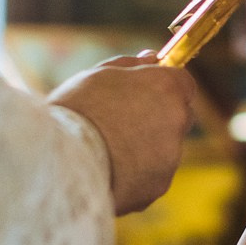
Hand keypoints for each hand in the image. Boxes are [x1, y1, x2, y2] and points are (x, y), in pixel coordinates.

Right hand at [50, 55, 196, 214]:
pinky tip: (108, 171)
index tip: (147, 92)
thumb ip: (130, 66)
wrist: (62, 162)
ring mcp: (170, 157)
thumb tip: (151, 58)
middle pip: (179, 118)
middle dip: (159, 119)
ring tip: (106, 150)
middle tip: (123, 123)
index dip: (165, 88)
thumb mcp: (98, 75)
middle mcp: (176, 121)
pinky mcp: (157, 186)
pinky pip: (150, 177)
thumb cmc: (76, 111)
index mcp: (166, 88)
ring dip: (145, 149)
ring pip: (164, 150)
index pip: (184, 83)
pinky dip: (136, 175)